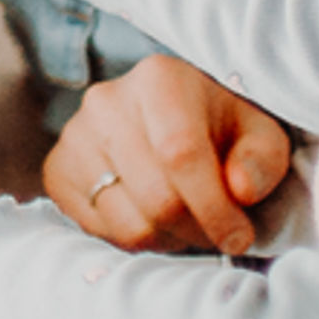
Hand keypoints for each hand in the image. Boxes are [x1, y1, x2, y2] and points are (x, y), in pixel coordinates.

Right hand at [39, 52, 294, 255]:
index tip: (239, 237)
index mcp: (158, 80)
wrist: (168, 117)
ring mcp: (74, 136)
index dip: (215, 208)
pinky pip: (97, 232)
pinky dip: (133, 239)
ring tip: (184, 218)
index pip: (181, 154)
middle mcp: (106, 102)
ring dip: (168, 238)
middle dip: (196, 230)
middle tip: (216, 230)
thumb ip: (261, 160)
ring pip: (127, 224)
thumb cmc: (220, 128)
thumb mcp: (259, 135)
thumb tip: (240, 189)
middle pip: (156, 199)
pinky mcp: (57, 171)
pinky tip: (151, 215)